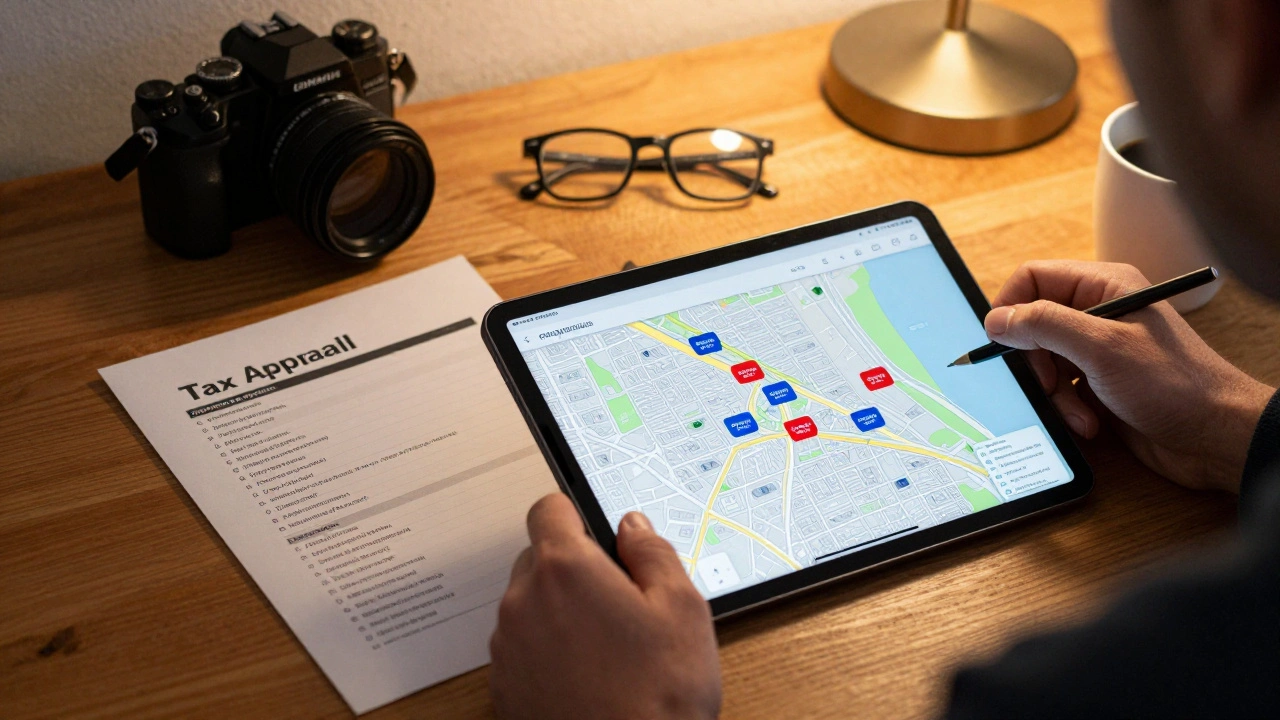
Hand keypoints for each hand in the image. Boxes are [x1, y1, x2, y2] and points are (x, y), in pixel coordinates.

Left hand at [489, 493, 720, 719]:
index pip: (548, 509)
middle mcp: (524, 601)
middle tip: (618, 601)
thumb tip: (633, 526)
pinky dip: (546, 652)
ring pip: (529, 605)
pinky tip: (586, 678)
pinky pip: (521, 649)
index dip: (574, 514)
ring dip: (558, 612)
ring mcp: (508, 647)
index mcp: (566, 569)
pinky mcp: (503, 687)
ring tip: (607, 649)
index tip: (596, 533)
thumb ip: (654, 553)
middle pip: (538, 558)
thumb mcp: (683, 610)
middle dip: (573, 568)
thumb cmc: (660, 696)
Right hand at [984, 260, 1272, 492]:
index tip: (1004, 341)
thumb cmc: (1174, 384)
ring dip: (1052, 392)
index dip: (1011, 307)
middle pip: (1032, 324)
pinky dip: (1067, 408)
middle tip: (1047, 384)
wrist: (1214, 436)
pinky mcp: (1098, 383)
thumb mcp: (1102, 347)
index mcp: (1104, 286)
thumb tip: (997, 318)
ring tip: (1079, 412)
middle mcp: (1098, 313)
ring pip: (1042, 361)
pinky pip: (1060, 389)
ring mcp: (1097, 349)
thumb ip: (1045, 325)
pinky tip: (1090, 421)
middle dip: (1033, 360)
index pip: (1033, 278)